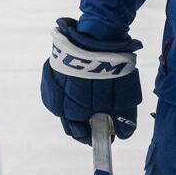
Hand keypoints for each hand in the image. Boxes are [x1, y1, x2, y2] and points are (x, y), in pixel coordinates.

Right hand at [40, 17, 142, 143]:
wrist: (97, 38)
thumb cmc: (111, 72)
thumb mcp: (125, 100)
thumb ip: (123, 121)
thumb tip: (123, 135)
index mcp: (73, 112)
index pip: (78, 133)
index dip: (90, 137)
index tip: (100, 135)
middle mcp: (58, 102)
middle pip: (68, 120)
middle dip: (82, 122)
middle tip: (96, 117)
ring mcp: (53, 85)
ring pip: (61, 104)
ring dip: (73, 105)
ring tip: (89, 98)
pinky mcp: (51, 69)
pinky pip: (58, 87)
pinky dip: (67, 89)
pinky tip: (79, 84)